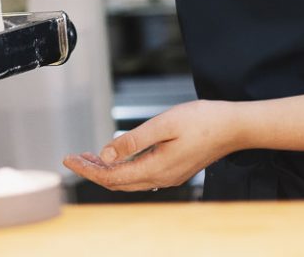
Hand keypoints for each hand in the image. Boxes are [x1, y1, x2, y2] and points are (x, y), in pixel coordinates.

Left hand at [63, 100, 236, 192]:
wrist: (235, 127)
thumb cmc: (204, 121)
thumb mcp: (164, 124)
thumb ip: (133, 140)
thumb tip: (106, 154)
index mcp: (156, 168)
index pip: (112, 177)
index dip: (87, 169)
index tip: (69, 159)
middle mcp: (161, 177)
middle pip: (117, 182)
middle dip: (93, 170)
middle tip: (73, 158)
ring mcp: (169, 175)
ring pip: (129, 179)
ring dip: (107, 169)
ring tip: (89, 156)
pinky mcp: (174, 169)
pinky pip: (141, 174)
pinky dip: (123, 166)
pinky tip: (117, 155)